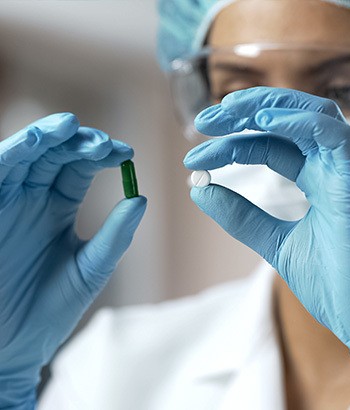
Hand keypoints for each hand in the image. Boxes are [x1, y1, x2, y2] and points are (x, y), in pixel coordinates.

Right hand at [0, 114, 146, 408]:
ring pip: (23, 157)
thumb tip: (142, 200)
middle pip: (54, 155)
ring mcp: (6, 202)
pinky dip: (11, 154)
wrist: (11, 347)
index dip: (100, 156)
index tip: (125, 153)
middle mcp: (31, 199)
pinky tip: (34, 144)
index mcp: (58, 208)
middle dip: (77, 143)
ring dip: (44, 139)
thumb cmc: (49, 310)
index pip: (79, 168)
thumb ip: (114, 236)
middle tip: (101, 142)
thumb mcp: (89, 269)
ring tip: (69, 127)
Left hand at [184, 87, 349, 402]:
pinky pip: (336, 137)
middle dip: (245, 112)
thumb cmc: (331, 282)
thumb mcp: (273, 242)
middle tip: (204, 120)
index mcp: (315, 180)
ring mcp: (347, 173)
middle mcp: (331, 170)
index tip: (195, 159)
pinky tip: (263, 121)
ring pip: (314, 114)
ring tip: (226, 112)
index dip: (232, 145)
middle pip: (289, 121)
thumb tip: (199, 189)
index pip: (269, 146)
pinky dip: (300, 122)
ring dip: (269, 106)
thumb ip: (240, 216)